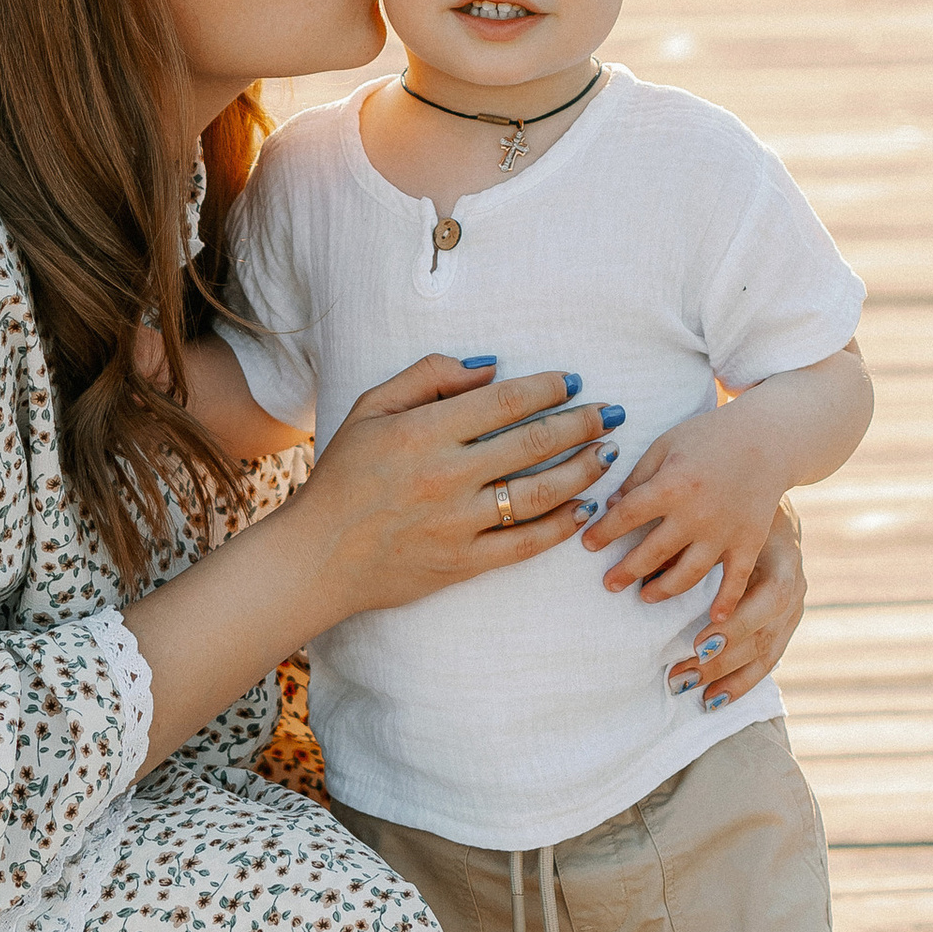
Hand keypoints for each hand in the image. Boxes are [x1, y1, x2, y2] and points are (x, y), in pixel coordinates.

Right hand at [292, 356, 615, 631]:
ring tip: (608, 454)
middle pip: (533, 444)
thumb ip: (427, 377)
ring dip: (582, 470)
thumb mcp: (371, 407)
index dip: (547, 388)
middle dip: (581, 424)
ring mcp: (458, 523)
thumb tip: (489, 368)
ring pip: (539, 494)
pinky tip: (584, 506)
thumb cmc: (344, 474)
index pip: (504, 402)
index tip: (573, 381)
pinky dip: (561, 525)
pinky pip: (526, 543)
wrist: (320, 555)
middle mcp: (446, 476)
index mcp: (422, 432)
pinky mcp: (465, 562)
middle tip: (612, 413)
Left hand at [581, 402, 785, 608]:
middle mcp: (695, 514)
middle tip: (609, 584)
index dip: (604, 533)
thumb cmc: (709, 436)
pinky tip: (714, 621)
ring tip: (645, 596)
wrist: (767, 437)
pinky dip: (725, 603)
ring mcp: (724, 532)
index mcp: (671, 485)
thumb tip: (610, 506)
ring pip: (687, 574)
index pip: (626, 516)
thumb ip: (638, 477)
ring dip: (663, 590)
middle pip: (652, 552)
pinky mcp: (749, 542)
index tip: (588, 545)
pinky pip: (735, 580)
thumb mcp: (665, 445)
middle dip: (626, 571)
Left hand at [665, 496, 805, 710]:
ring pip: (764, 653)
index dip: (738, 623)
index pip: (770, 598)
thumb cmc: (735, 503)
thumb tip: (651, 564)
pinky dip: (740, 683)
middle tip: (680, 670)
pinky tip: (712, 700)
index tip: (699, 642)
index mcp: (782, 555)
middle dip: (722, 657)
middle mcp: (795, 585)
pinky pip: (766, 661)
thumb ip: (696, 538)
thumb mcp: (721, 513)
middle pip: (764, 632)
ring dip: (725, 675)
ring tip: (685, 685)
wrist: (769, 490)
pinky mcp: (785, 626)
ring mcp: (793, 609)